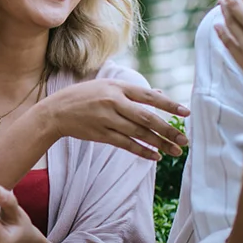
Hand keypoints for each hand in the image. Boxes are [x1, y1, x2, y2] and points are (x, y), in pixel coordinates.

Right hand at [36, 78, 188, 160]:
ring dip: (159, 144)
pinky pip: (126, 145)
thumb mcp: (108, 86)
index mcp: (118, 87)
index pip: (149, 97)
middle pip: (147, 118)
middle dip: (168, 130)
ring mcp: (107, 119)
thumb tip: (160, 95)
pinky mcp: (101, 135)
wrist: (56, 111)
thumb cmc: (85, 96)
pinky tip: (155, 157)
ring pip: (139, 133)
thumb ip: (133, 91)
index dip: (169, 105)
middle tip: (184, 140)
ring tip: (175, 151)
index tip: (186, 112)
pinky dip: (142, 151)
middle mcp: (114, 102)